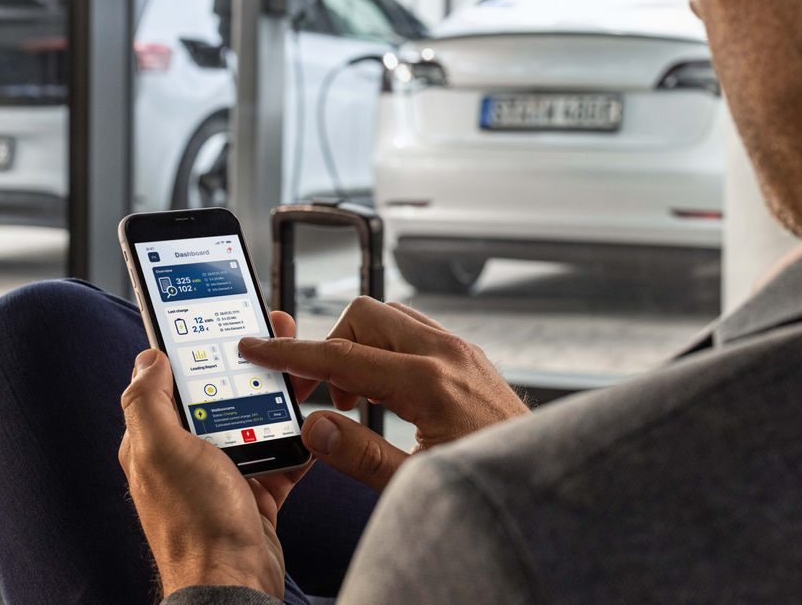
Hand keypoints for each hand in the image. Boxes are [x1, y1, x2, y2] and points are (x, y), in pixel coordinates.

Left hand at [119, 311, 310, 598]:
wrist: (234, 582)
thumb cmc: (196, 524)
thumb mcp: (161, 451)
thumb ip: (147, 402)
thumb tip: (147, 357)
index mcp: (157, 441)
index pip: (172, 380)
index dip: (197, 347)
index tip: (222, 319)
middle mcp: (186, 456)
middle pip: (220, 395)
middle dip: (248, 364)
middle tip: (275, 335)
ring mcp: (222, 475)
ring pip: (254, 420)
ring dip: (278, 398)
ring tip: (300, 373)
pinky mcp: (254, 493)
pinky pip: (280, 455)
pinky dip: (298, 440)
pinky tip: (313, 424)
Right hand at [240, 297, 529, 491]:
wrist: (542, 479)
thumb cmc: (486, 482)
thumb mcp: (416, 483)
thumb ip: (360, 456)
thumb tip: (315, 428)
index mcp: (428, 382)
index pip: (342, 357)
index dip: (291, 353)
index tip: (258, 346)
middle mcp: (446, 354)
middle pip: (363, 317)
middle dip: (330, 349)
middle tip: (321, 398)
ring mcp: (460, 350)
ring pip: (389, 318)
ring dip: (359, 350)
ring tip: (355, 404)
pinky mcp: (468, 356)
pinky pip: (413, 332)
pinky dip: (386, 353)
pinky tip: (385, 396)